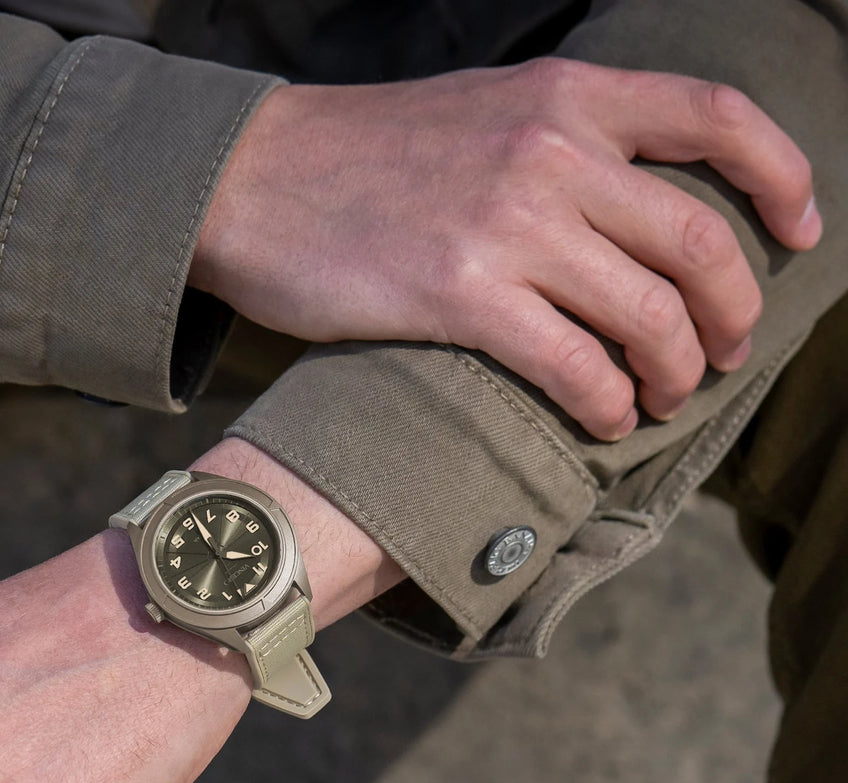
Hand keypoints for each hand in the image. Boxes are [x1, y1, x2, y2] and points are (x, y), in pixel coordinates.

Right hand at [189, 57, 820, 440]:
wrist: (257, 181)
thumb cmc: (360, 156)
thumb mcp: (478, 111)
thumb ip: (557, 139)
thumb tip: (620, 206)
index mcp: (564, 97)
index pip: (718, 119)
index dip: (783, 178)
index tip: (802, 230)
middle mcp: (552, 151)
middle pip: (701, 239)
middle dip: (734, 311)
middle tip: (726, 352)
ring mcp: (510, 224)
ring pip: (650, 313)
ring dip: (677, 370)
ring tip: (663, 398)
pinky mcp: (461, 296)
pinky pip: (575, 364)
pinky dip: (607, 403)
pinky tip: (604, 419)